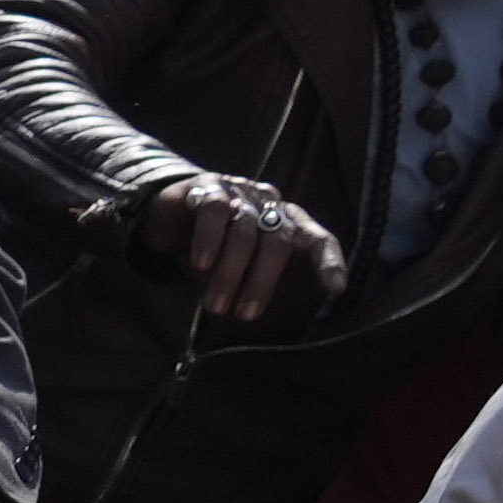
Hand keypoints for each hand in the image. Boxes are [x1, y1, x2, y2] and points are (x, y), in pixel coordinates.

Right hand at [156, 172, 345, 320]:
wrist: (167, 214)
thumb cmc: (212, 250)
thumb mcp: (237, 268)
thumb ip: (252, 281)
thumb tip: (251, 313)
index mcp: (286, 223)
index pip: (317, 239)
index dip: (328, 261)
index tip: (335, 289)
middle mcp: (269, 204)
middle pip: (277, 242)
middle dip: (262, 282)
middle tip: (244, 315)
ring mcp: (240, 192)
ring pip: (245, 232)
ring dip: (230, 273)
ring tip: (216, 304)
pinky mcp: (209, 188)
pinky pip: (215, 212)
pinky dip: (209, 241)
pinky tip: (201, 264)